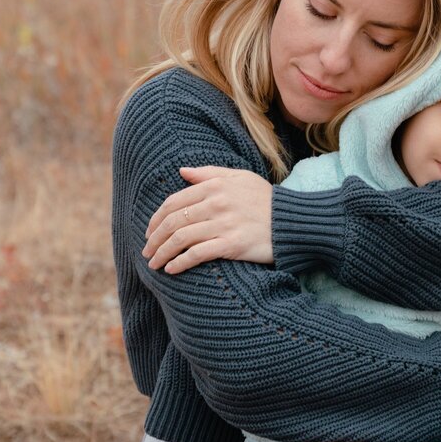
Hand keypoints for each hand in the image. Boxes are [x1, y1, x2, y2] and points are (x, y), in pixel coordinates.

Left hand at [142, 166, 273, 272]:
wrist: (293, 221)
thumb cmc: (267, 200)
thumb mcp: (240, 177)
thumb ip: (209, 173)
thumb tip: (182, 171)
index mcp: (215, 186)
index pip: (174, 202)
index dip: (156, 218)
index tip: (150, 232)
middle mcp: (216, 204)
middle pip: (173, 222)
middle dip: (154, 238)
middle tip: (147, 251)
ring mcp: (223, 224)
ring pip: (180, 239)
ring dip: (162, 253)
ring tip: (154, 264)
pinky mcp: (232, 245)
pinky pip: (197, 254)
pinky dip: (180, 263)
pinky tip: (172, 269)